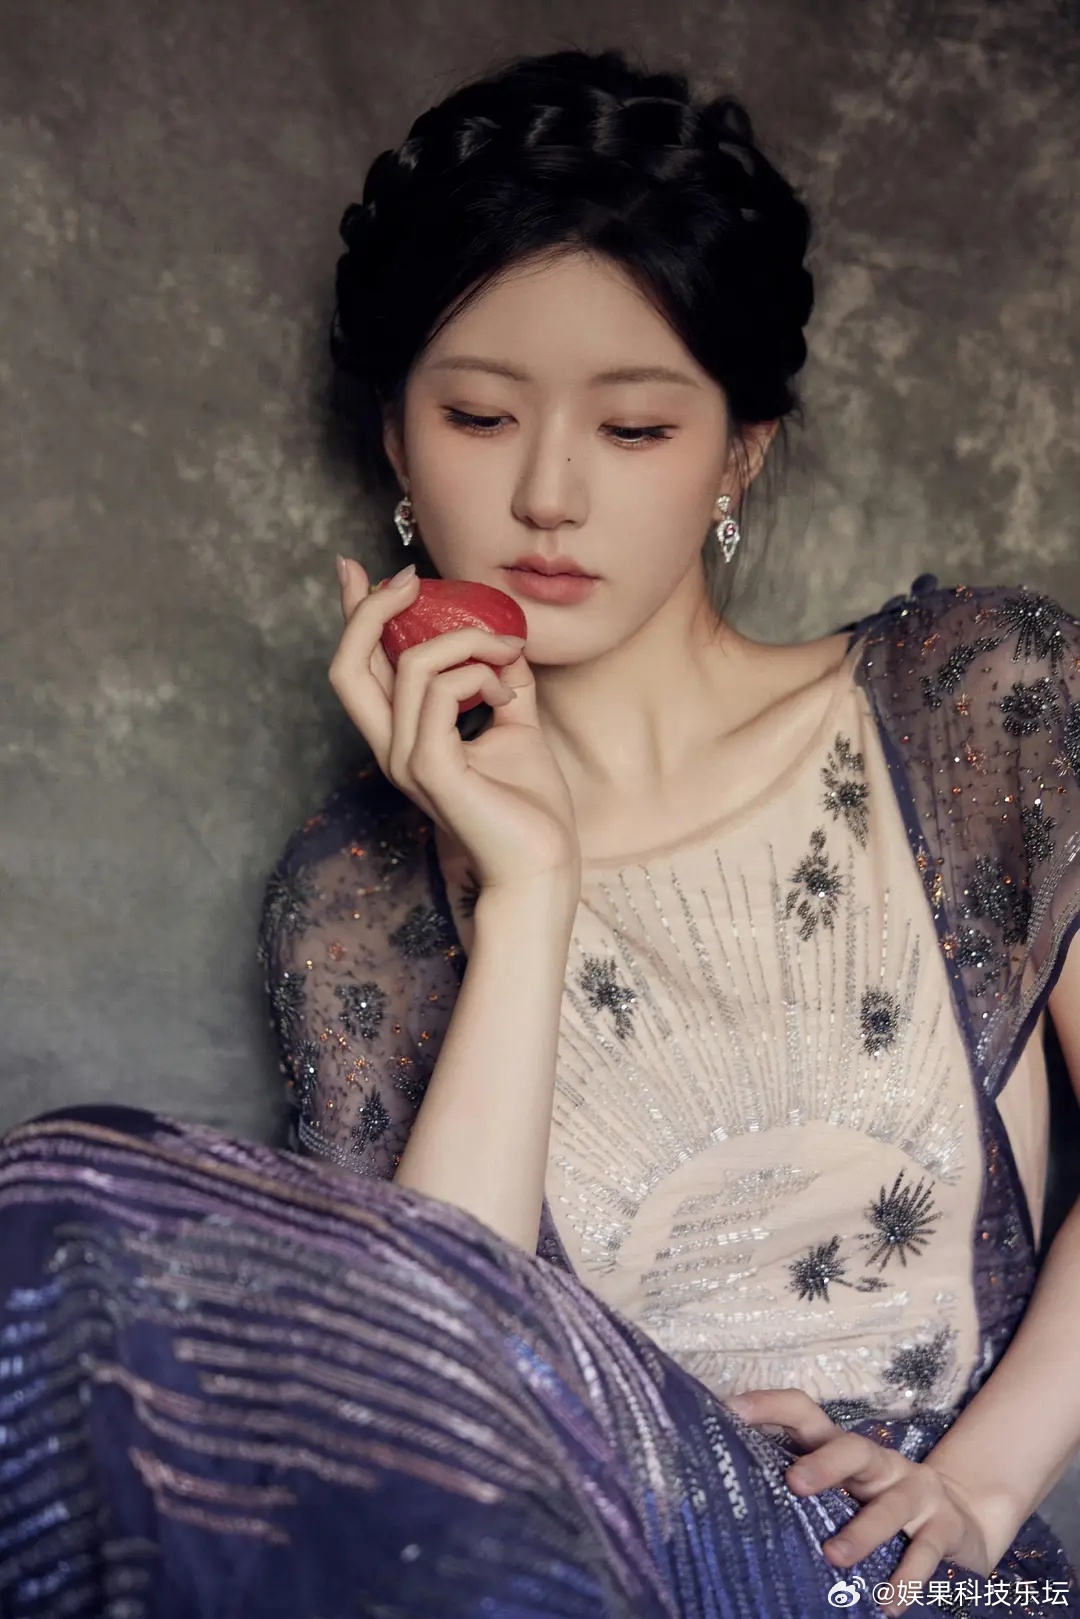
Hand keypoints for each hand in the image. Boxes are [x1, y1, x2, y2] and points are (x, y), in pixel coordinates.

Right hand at [329, 557, 581, 893]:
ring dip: (468, 644)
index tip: (357, 568)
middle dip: (371, 609)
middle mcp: (392, 748)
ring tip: (507, 659)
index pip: (359, 668)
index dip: (351, 615)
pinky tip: (505, 689)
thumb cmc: (530, 807)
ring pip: (413, 667)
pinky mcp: (432, 771)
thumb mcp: (515, 724)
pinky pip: (441, 694)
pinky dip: (478, 675)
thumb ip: (499, 680)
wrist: (544, 865)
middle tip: (411, 578)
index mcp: (403, 737)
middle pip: (347, 665)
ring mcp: (406, 761)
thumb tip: (503, 637)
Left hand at [724, 1388, 996, 1613]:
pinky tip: (888, 1604)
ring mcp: (916, 1491)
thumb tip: (731, 1495)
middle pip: (851, 1448)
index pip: (804, 1414)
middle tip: (795, 1483)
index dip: (769, 1406)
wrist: (962, 1519)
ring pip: (891, 1504)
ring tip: (835, 1557)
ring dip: (863, 1531)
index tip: (730, 1409)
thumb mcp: (845, 1490)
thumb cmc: (878, 1506)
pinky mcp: (944, 1526)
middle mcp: (880, 1463)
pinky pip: (926, 1551)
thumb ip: (804, 1490)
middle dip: (824, 1463)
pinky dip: (908, 1578)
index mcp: (844, 1450)